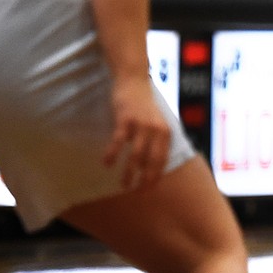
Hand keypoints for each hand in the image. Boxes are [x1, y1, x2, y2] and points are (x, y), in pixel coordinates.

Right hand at [104, 76, 170, 190]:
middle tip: (136, 192)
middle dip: (145, 179)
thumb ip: (156, 140)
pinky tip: (107, 164)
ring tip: (123, 185)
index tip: (148, 190)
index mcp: (165, 132)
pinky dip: (113, 154)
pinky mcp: (126, 119)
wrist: (134, 81)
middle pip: (151, 161)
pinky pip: (119, 141)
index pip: (162, 160)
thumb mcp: (156, 122)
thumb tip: (150, 163)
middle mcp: (157, 130)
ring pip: (136, 155)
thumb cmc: (143, 105)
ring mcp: (141, 124)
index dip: (155, 176)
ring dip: (130, 172)